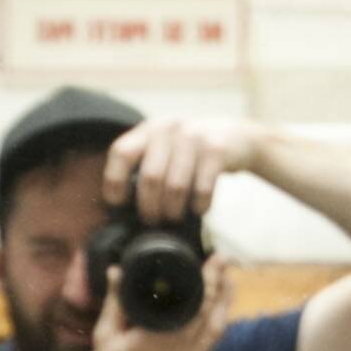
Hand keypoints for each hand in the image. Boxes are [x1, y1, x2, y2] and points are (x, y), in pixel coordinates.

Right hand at [84, 260, 234, 350]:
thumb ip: (116, 301)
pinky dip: (212, 325)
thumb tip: (117, 270)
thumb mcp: (107, 336)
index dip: (208, 279)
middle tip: (224, 261)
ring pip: (218, 330)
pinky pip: (208, 346)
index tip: (214, 259)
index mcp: (160, 339)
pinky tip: (212, 312)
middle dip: (221, 284)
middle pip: (212, 312)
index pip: (195, 303)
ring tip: (229, 281)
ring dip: (225, 304)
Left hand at [101, 116, 264, 223]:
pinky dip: (199, 207)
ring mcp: (194, 136)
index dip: (114, 182)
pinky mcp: (217, 149)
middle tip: (152, 221)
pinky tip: (199, 210)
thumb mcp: (164, 150)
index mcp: (148, 130)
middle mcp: (169, 128)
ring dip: (173, 212)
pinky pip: (202, 189)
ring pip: (175, 187)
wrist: (236, 138)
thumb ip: (144, 167)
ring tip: (174, 218)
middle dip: (149, 208)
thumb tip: (118, 209)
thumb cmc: (191, 154)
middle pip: (150, 178)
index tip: (117, 205)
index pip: (121, 153)